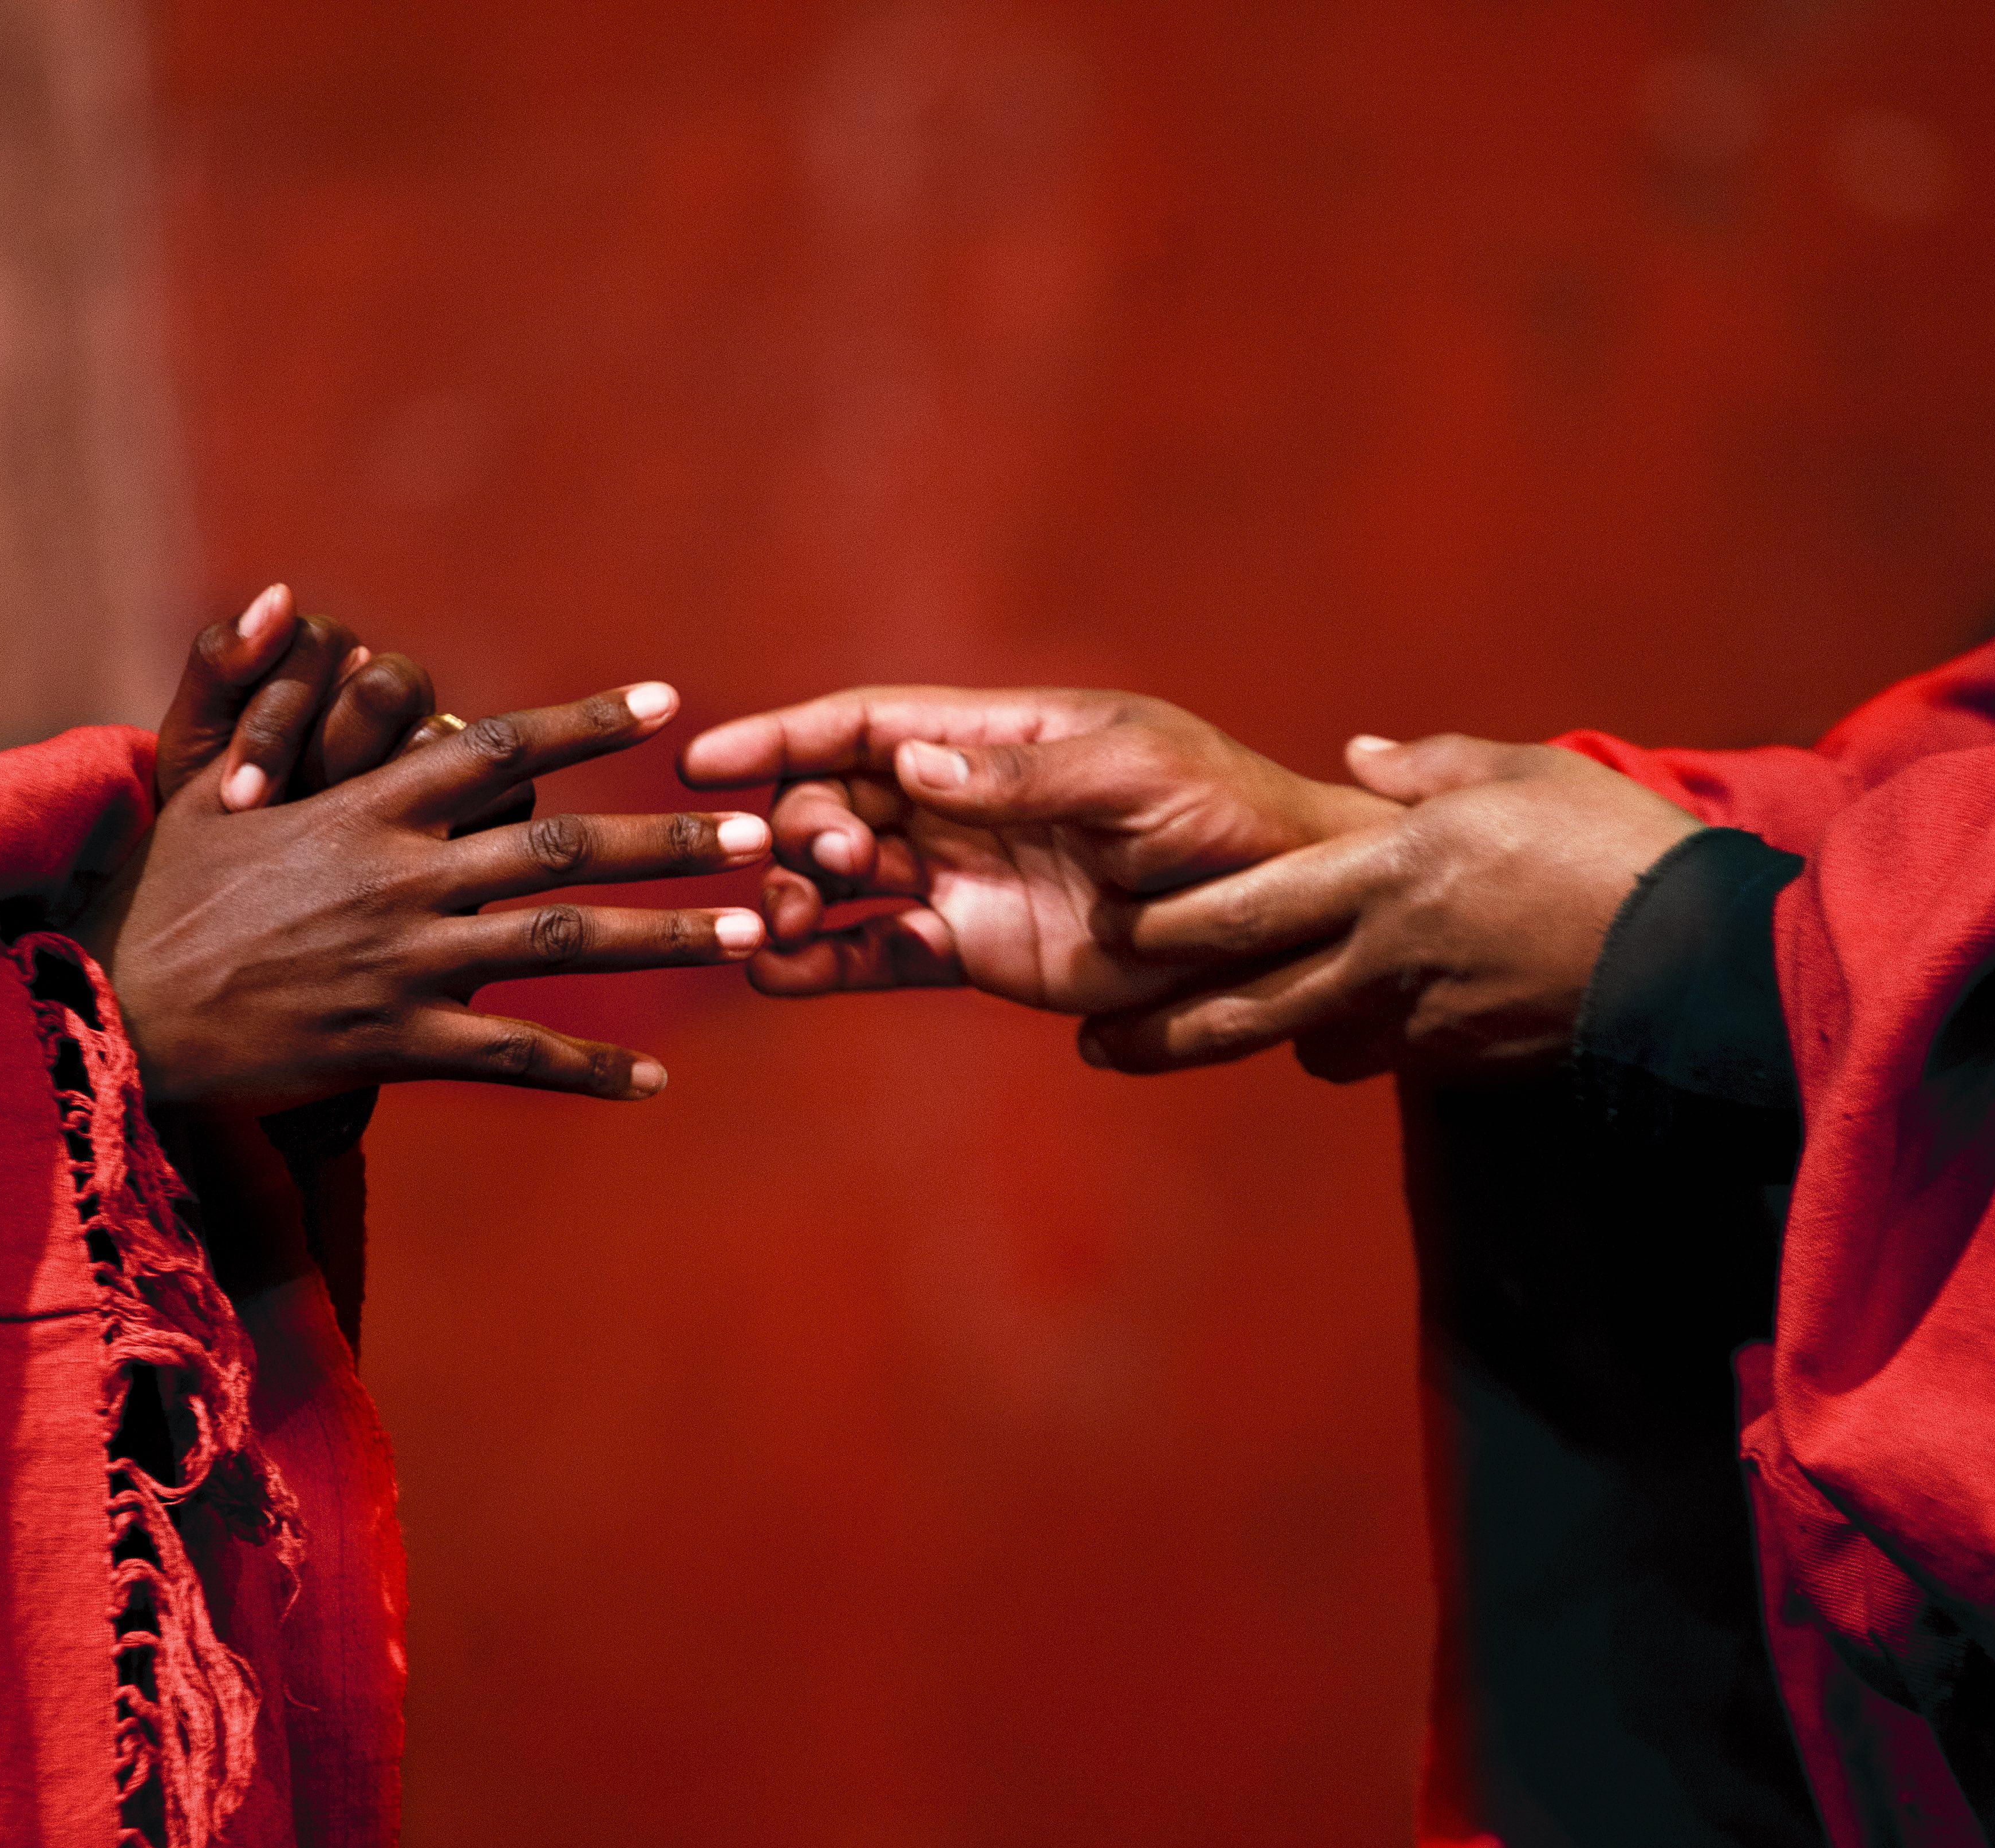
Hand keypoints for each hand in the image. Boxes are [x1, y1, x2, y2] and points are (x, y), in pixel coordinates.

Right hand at [76, 682, 772, 1108]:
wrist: (104, 1011)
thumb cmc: (154, 892)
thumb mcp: (195, 775)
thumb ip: (243, 681)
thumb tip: (288, 592)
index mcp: (363, 808)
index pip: (498, 749)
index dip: (588, 723)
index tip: (670, 703)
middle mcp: (397, 879)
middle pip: (561, 849)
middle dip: (669, 839)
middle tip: (762, 832)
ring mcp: (400, 965)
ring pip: (562, 948)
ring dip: (666, 939)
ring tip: (755, 932)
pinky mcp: (390, 1044)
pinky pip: (512, 1058)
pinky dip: (588, 1071)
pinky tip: (656, 1085)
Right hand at [677, 685, 1395, 1011]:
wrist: (1287, 921)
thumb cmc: (1230, 818)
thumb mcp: (1139, 776)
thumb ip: (1027, 776)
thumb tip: (912, 767)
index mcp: (999, 737)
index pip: (867, 724)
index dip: (783, 736)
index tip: (707, 759)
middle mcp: (966, 803)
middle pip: (839, 802)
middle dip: (797, 826)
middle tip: (811, 865)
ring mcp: (966, 880)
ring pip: (845, 883)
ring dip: (797, 899)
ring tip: (779, 930)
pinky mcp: (977, 952)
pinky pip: (882, 957)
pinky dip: (826, 967)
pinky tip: (781, 976)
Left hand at [1081, 735, 1700, 1079]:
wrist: (1700, 958)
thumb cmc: (1612, 847)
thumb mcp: (1519, 774)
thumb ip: (1426, 767)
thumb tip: (1362, 755)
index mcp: (1386, 876)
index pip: (1245, 911)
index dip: (1168, 928)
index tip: (1114, 932)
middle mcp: (1385, 958)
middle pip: (1244, 1008)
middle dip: (1161, 1030)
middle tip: (1095, 1045)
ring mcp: (1421, 1021)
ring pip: (1305, 1045)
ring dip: (1254, 1042)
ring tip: (1190, 1045)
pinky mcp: (1462, 1062)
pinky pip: (1378, 1058)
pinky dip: (1350, 1044)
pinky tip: (1336, 1030)